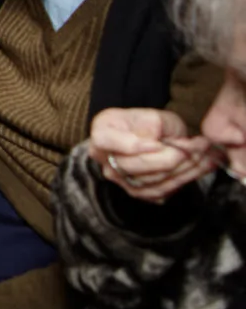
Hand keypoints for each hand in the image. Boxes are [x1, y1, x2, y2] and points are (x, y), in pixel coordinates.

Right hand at [89, 108, 218, 202]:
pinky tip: (201, 168)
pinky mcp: (137, 192)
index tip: (159, 143)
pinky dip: (184, 179)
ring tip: (206, 156)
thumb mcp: (153, 116)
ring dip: (183, 169)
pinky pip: (161, 191)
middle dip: (169, 158)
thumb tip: (160, 146)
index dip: (133, 145)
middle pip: (132, 165)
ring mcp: (119, 178)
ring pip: (151, 180)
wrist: (154, 138)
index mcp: (101, 131)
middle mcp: (104, 158)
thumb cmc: (150, 123)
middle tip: (196, 148)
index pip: (106, 141)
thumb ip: (153, 127)